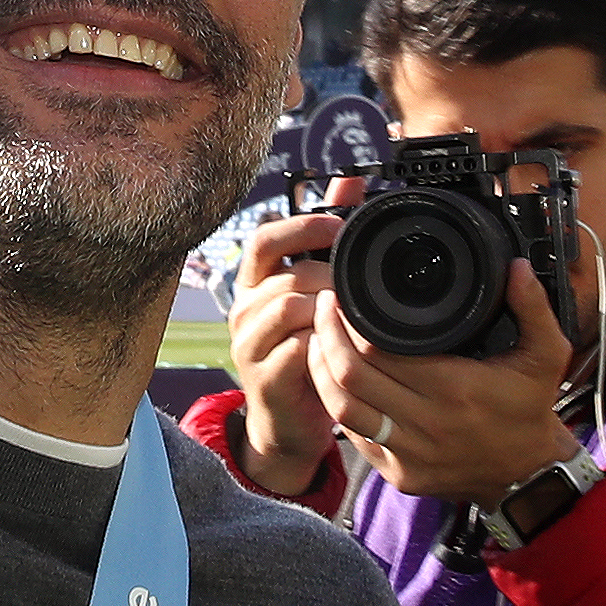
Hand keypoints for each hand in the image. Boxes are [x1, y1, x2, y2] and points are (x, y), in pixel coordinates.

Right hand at [223, 187, 353, 491]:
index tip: (340, 226)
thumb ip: (327, 238)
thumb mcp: (316, 293)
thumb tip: (350, 181)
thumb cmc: (305, 352)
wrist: (288, 423)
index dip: (301, 226)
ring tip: (357, 313)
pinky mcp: (264, 379)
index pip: (264, 239)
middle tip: (360, 282)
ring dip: (328, 307)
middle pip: (281, 274)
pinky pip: (294, 350)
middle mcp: (245, 310)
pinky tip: (345, 344)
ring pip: (286, 308)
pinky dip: (324, 343)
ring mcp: (249, 345)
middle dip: (327, 273)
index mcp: (256, 284)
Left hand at [306, 258, 577, 512]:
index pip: (380, 352)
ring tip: (317, 340)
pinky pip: (355, 437)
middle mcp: (428, 424)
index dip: (351, 323)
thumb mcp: (546, 354)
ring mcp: (410, 455)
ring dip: (321, 372)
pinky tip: (333, 381)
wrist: (529, 476)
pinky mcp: (399, 475)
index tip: (342, 298)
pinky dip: (338, 406)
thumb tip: (517, 266)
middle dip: (327, 338)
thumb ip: (534, 307)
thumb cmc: (530, 409)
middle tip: (322, 309)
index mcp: (456, 390)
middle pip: (352, 376)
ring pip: (342, 409)